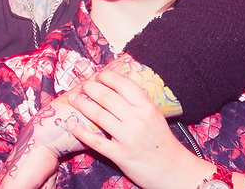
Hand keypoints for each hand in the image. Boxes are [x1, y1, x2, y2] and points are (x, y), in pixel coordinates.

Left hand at [67, 69, 197, 188]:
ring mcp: (128, 138)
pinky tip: (71, 124)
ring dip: (82, 104)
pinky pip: (95, 141)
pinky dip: (80, 131)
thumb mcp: (155, 115)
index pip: (123, 84)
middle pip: (107, 97)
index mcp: (147, 107)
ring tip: (74, 98)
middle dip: (90, 88)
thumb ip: (137, 102)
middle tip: (83, 85)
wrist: (174, 170)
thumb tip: (115, 87)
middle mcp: (137, 120)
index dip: (106, 77)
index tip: (98, 75)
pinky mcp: (120, 155)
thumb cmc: (162, 141)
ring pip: (98, 115)